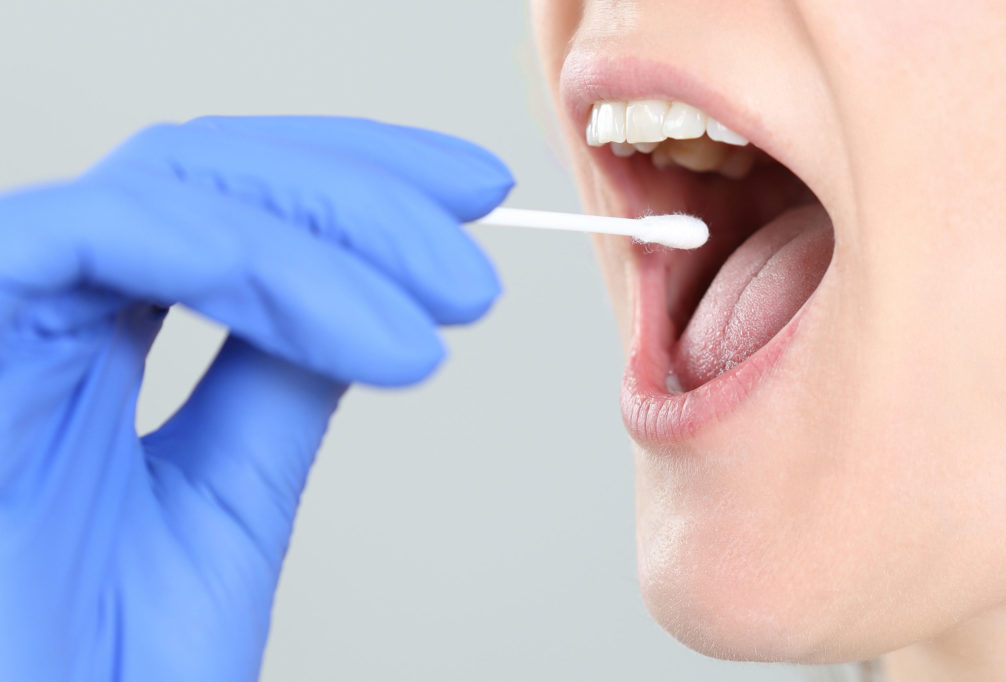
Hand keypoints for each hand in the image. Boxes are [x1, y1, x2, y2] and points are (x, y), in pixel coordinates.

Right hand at [0, 116, 512, 680]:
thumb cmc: (101, 670)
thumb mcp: (225, 500)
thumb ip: (278, 381)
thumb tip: (367, 294)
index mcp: (93, 341)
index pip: (224, 203)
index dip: (354, 184)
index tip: (476, 198)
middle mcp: (45, 315)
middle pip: (205, 171)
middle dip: (359, 194)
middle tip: (472, 262)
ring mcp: (3, 328)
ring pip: (165, 187)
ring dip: (326, 233)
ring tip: (445, 302)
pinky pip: (70, 241)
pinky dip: (210, 249)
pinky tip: (340, 314)